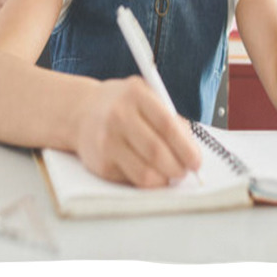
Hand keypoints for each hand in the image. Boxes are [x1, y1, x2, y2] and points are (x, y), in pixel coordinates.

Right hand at [75, 77, 200, 187]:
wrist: (80, 112)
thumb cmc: (122, 105)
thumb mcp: (145, 96)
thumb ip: (169, 117)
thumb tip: (191, 149)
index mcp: (135, 94)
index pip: (167, 125)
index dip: (186, 147)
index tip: (196, 160)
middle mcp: (118, 116)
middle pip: (157, 152)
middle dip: (178, 168)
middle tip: (186, 171)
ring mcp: (107, 141)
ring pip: (146, 173)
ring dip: (165, 179)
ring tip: (170, 174)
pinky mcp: (101, 164)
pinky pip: (133, 181)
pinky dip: (148, 181)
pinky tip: (149, 171)